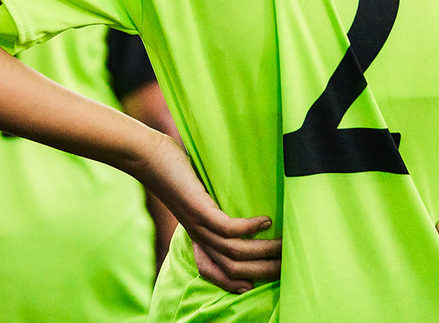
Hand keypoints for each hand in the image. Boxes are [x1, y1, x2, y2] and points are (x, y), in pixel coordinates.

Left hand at [134, 132, 280, 292]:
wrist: (149, 157)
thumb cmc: (176, 172)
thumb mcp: (197, 197)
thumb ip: (215, 206)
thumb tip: (241, 201)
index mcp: (199, 238)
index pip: (220, 273)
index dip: (242, 281)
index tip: (263, 280)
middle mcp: (199, 237)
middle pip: (235, 269)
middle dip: (265, 270)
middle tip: (289, 263)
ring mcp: (198, 226)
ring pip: (236, 252)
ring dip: (264, 250)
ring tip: (285, 243)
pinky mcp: (199, 210)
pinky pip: (229, 229)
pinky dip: (250, 229)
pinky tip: (266, 221)